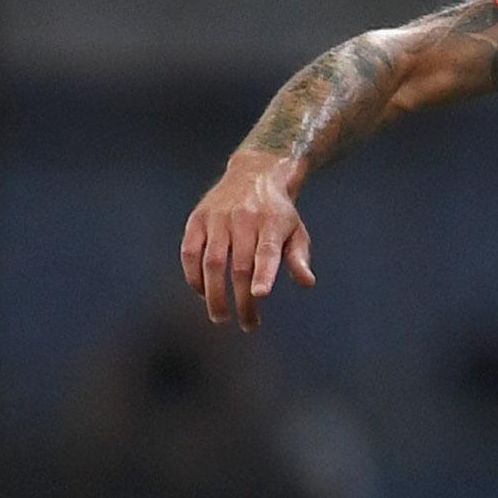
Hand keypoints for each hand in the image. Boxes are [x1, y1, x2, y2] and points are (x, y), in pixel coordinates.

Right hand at [180, 153, 310, 328]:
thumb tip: (307, 282)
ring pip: (212, 263)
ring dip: (214, 295)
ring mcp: (217, 218)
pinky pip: (190, 253)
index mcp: (271, 222)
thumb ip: (299, 257)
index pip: (266, 252)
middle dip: (242, 300)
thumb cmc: (278, 212)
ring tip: (221, 317)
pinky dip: (194, 277)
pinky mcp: (197, 219)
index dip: (263, 274)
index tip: (260, 295)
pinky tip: (202, 292)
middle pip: (239, 266)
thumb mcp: (296, 230)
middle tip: (247, 324)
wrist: (254, 173)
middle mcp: (243, 218)